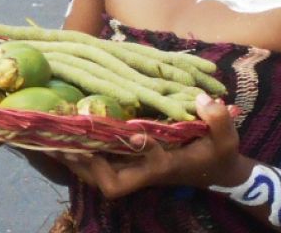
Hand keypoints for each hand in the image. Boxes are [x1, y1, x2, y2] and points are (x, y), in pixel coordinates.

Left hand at [58, 94, 239, 199]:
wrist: (217, 172)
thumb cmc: (219, 153)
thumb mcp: (227, 137)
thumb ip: (220, 119)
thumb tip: (205, 99)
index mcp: (166, 165)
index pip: (146, 165)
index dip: (134, 150)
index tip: (126, 129)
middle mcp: (146, 172)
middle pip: (109, 181)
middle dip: (86, 164)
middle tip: (64, 139)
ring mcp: (136, 171)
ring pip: (98, 175)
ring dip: (77, 160)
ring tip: (52, 138)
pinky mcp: (130, 165)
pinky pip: (99, 165)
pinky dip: (81, 155)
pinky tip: (65, 138)